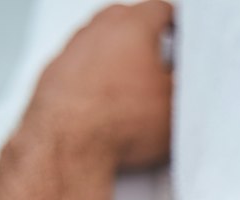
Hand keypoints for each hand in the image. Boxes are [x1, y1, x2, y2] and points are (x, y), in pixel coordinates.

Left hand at [26, 1, 174, 171]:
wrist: (69, 146)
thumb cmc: (121, 123)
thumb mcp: (178, 106)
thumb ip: (187, 83)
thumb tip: (187, 79)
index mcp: (132, 26)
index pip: (160, 9)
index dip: (176, 24)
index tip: (182, 37)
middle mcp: (97, 30)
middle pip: (125, 20)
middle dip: (144, 35)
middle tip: (160, 60)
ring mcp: (71, 50)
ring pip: (100, 42)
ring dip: (117, 57)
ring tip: (133, 88)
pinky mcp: (53, 74)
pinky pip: (80, 67)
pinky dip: (94, 78)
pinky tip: (106, 104)